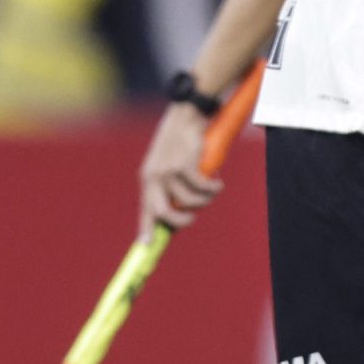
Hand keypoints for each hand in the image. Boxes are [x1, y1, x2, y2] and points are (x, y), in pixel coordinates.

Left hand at [137, 104, 217, 236]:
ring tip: (213, 189)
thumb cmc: (181, 142)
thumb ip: (170, 187)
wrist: (186, 116)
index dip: (145, 230)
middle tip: (193, 219)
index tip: (146, 247)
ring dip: (205, 200)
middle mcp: (153, 178)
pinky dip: (213, 187)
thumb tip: (179, 212)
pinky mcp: (183, 165)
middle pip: (162, 212)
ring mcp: (167, 171)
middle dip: (180, 222)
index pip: (145, 210)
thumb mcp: (170, 165)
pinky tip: (218, 182)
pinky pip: (201, 187)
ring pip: (188, 201)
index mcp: (148, 180)